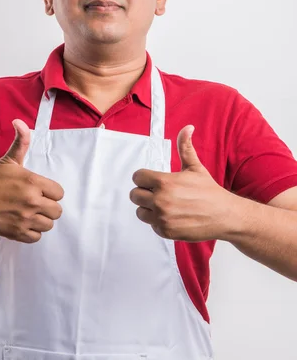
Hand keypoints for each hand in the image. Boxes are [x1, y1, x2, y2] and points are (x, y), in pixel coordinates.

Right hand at [0, 119, 63, 242]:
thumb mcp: (7, 160)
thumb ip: (20, 142)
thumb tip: (19, 121)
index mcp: (32, 182)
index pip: (59, 193)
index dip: (51, 193)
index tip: (40, 192)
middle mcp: (31, 201)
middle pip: (57, 211)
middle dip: (48, 208)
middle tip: (35, 204)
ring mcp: (24, 218)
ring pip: (48, 225)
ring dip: (41, 221)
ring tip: (29, 214)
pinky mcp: (16, 233)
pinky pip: (36, 238)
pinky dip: (31, 233)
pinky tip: (22, 224)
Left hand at [129, 125, 233, 241]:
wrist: (225, 216)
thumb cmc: (209, 191)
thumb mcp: (195, 167)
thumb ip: (185, 147)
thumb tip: (187, 128)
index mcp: (164, 182)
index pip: (137, 177)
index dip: (144, 178)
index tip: (152, 181)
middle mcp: (160, 200)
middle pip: (134, 195)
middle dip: (144, 193)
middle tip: (158, 193)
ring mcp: (162, 217)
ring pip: (140, 211)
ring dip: (149, 208)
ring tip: (165, 205)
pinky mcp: (166, 231)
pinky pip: (151, 225)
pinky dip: (159, 222)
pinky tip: (172, 216)